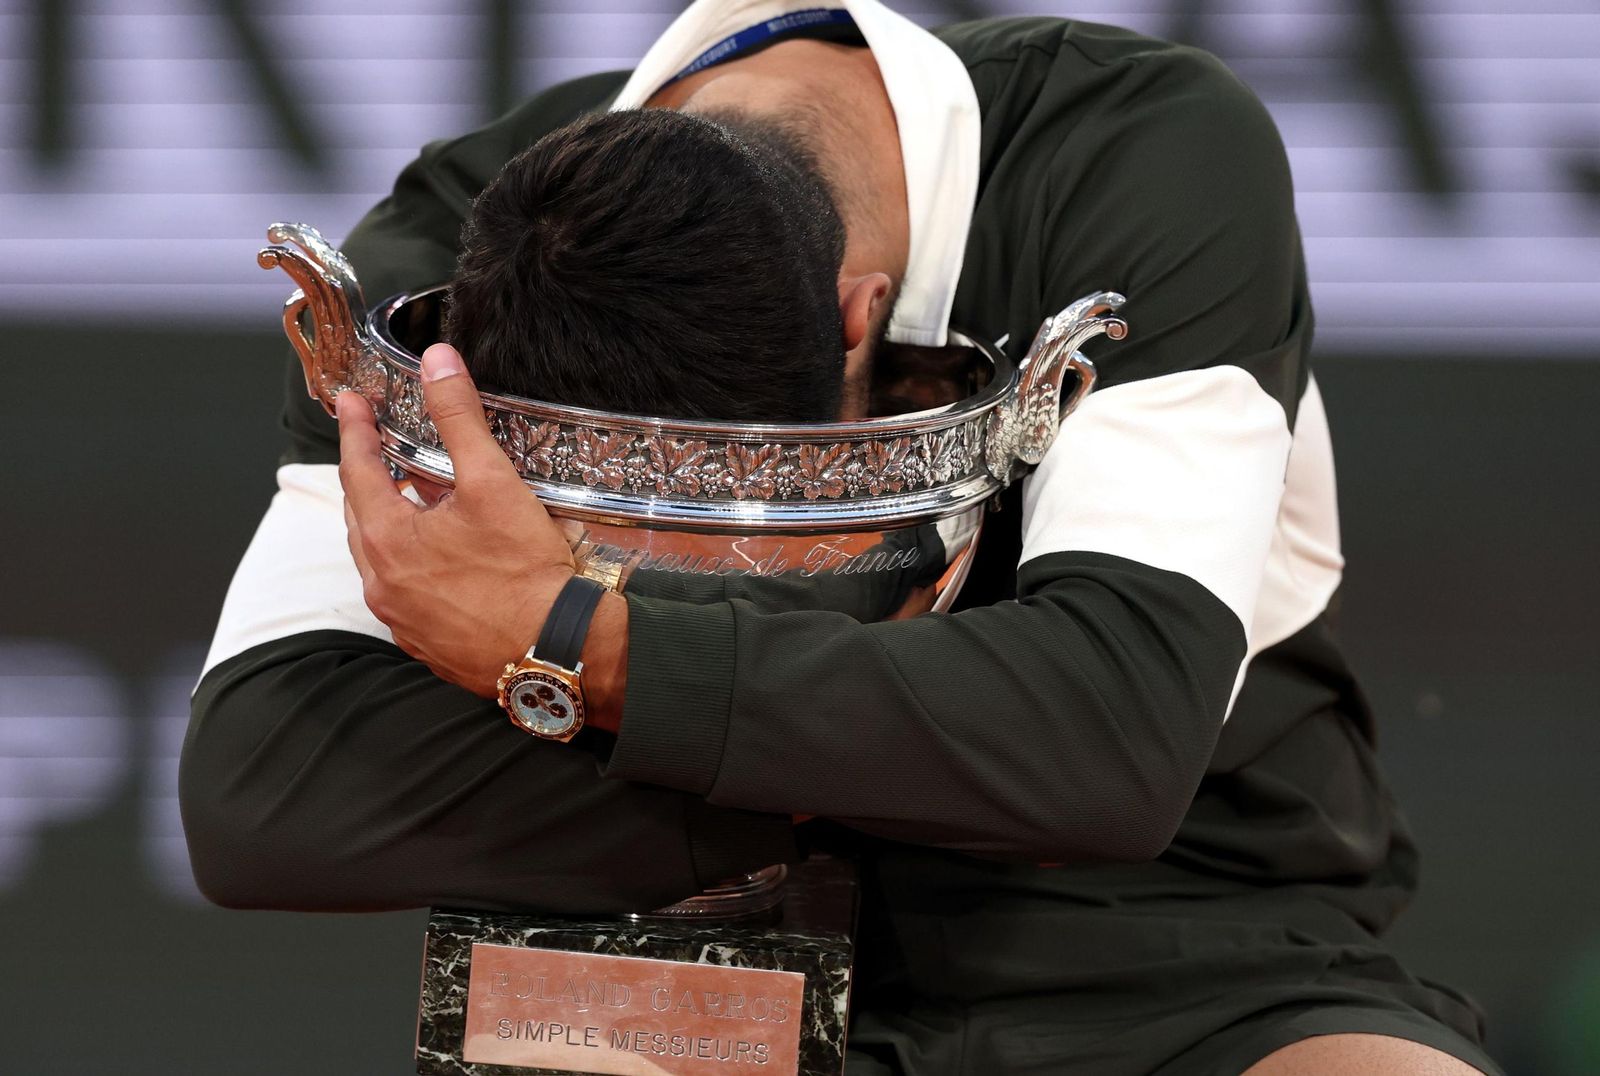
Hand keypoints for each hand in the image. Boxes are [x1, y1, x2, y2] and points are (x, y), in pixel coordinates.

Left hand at [335, 343, 626, 712]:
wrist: (558, 652)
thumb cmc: (524, 573)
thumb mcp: (491, 482)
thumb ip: (458, 417)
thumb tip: (438, 362)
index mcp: (387, 541)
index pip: (356, 471)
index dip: (356, 431)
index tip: (354, 404)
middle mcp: (383, 585)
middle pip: (363, 518)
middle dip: (371, 479)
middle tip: (384, 450)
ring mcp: (403, 620)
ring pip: (384, 559)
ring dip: (395, 525)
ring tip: (422, 501)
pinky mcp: (428, 644)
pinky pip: (408, 593)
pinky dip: (416, 565)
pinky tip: (448, 557)